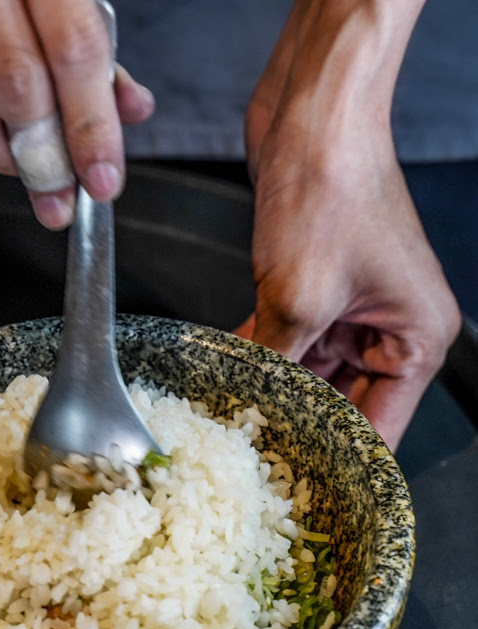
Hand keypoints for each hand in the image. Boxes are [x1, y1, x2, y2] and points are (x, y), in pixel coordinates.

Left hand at [239, 0, 460, 451]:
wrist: (313, 115)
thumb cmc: (334, 188)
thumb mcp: (299, 297)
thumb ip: (278, 362)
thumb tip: (252, 406)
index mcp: (416, 340)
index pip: (381, 427)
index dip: (341, 461)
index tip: (305, 491)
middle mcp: (391, 329)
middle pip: (343, 403)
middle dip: (297, 423)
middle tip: (256, 456)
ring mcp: (353, 309)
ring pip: (310, 373)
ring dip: (273, 388)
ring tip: (237, 419)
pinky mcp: (318, 288)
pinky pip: (290, 339)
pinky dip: (263, 354)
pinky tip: (232, 373)